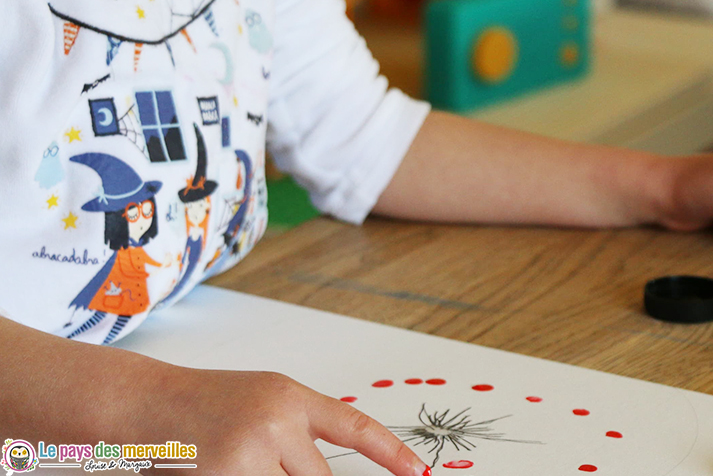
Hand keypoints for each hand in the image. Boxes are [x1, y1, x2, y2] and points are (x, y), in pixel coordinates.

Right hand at [0, 317, 427, 475]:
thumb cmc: (203, 402)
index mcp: (289, 397)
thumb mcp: (260, 401)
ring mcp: (247, 458)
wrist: (140, 405)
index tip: (419, 473)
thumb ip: (297, 431)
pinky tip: (224, 468)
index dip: (391, 453)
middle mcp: (275, 424)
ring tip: (238, 460)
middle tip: (271, 464)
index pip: (353, 427)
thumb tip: (328, 469)